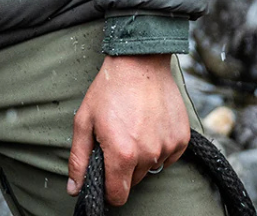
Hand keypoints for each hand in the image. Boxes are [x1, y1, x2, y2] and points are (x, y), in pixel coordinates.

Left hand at [68, 54, 188, 205]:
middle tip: (118, 137)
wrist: (140, 61)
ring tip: (134, 126)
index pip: (118, 195)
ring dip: (142, 155)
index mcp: (122, 154)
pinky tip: (150, 124)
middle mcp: (148, 155)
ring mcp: (167, 147)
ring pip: (151, 167)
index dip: (109, 189)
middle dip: (124, 166)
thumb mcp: (84, 120)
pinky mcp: (181, 139)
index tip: (106, 174)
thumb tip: (76, 189)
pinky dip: (159, 146)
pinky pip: (168, 155)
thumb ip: (79, 159)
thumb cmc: (109, 89)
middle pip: (134, 180)